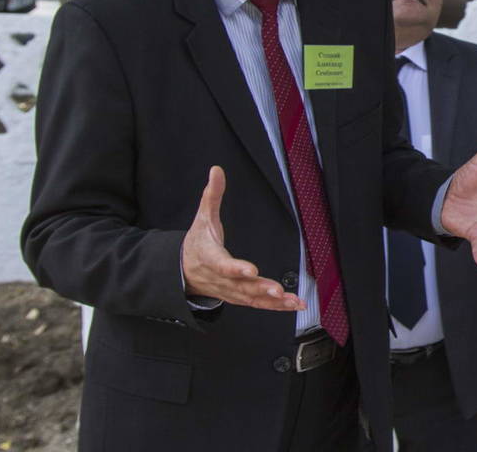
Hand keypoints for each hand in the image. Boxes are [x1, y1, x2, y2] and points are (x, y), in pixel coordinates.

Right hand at [181, 166, 304, 310]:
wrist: (182, 271)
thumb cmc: (197, 243)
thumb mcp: (202, 218)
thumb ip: (212, 195)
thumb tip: (216, 170)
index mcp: (211, 258)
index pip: (223, 265)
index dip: (236, 269)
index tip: (251, 270)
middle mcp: (221, 279)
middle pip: (241, 286)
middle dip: (260, 289)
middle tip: (278, 290)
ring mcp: (230, 291)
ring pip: (251, 298)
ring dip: (273, 302)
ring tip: (293, 300)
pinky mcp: (238, 297)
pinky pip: (257, 304)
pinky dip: (276, 307)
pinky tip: (294, 305)